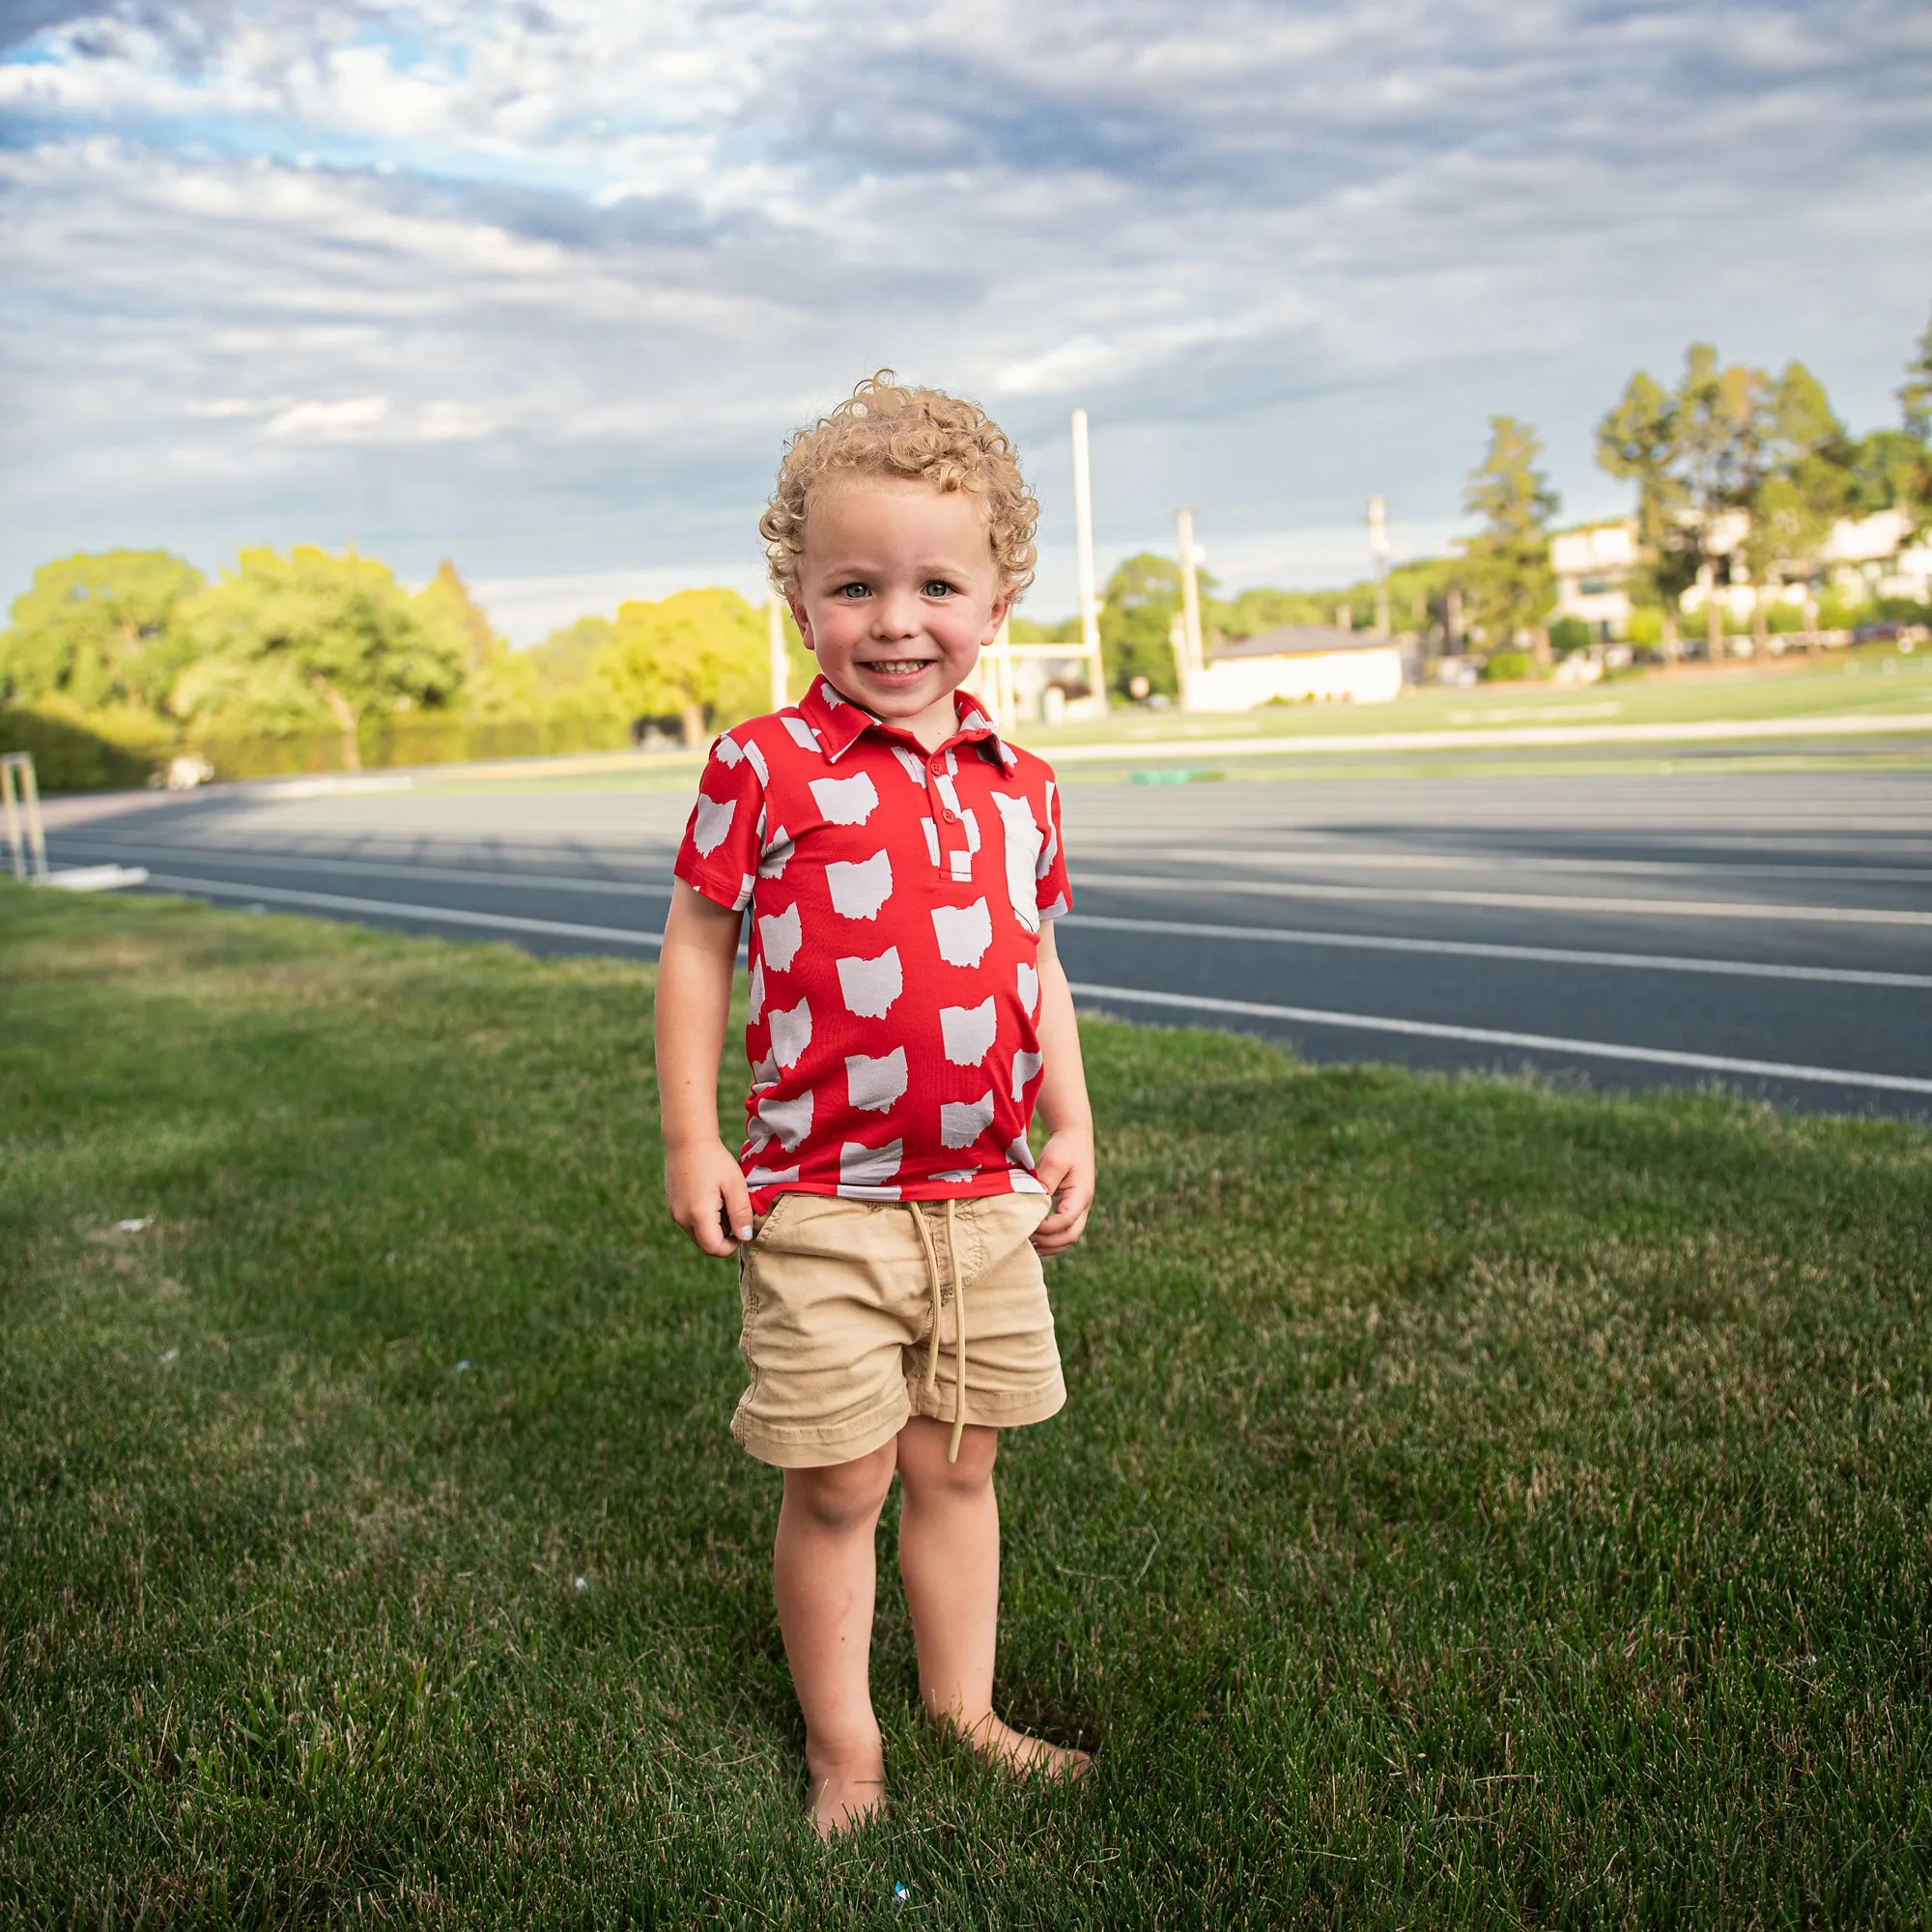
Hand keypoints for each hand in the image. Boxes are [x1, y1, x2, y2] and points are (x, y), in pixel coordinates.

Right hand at [665, 1138, 754, 1257]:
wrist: (687, 1140)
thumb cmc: (714, 1160)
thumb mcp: (735, 1185)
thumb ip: (741, 1214)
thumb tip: (745, 1237)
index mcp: (698, 1215)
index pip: (714, 1249)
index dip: (732, 1246)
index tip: (742, 1229)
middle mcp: (682, 1218)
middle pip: (705, 1244)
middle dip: (723, 1237)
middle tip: (735, 1212)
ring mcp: (674, 1212)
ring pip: (697, 1233)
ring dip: (713, 1227)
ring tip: (723, 1201)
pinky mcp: (672, 1206)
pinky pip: (689, 1222)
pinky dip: (703, 1218)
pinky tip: (711, 1196)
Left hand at [1031, 1125, 1093, 1253]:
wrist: (1074, 1135)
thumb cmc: (1064, 1147)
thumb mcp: (1053, 1161)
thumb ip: (1044, 1184)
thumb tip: (1033, 1206)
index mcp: (1081, 1195)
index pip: (1066, 1221)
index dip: (1046, 1228)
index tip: (1026, 1224)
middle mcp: (1083, 1206)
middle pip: (1071, 1236)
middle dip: (1048, 1243)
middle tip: (1025, 1239)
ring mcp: (1079, 1208)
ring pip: (1069, 1237)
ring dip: (1050, 1245)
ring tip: (1027, 1244)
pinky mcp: (1070, 1208)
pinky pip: (1064, 1230)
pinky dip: (1050, 1239)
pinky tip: (1033, 1237)